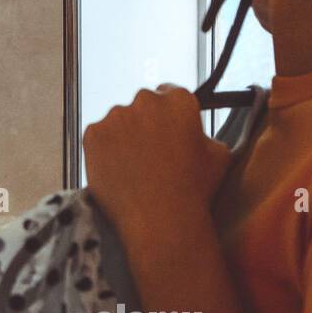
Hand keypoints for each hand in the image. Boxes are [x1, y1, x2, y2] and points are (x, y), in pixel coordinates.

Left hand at [82, 85, 230, 244]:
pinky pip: (98, 137)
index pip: (169, 93)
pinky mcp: (93, 134)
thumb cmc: (194, 190)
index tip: (166, 130)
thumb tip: (198, 136)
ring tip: (132, 167)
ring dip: (123, 136)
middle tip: (149, 153)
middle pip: (142, 106)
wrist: (160, 219)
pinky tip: (117, 170)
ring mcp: (115, 116)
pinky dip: (104, 150)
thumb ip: (206, 136)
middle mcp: (145, 100)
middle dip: (145, 123)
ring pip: (118, 121)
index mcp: (179, 100)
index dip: (168, 114)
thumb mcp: (219, 157)